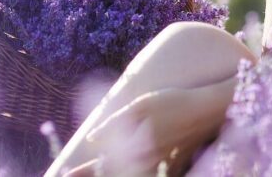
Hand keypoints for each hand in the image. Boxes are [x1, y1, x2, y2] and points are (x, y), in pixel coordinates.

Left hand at [83, 85, 216, 175]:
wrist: (209, 110)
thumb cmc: (175, 102)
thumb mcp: (143, 105)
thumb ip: (116, 123)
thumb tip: (92, 139)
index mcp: (135, 150)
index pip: (101, 167)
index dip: (81, 173)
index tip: (63, 176)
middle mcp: (146, 164)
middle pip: (115, 175)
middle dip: (94, 176)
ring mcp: (160, 168)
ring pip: (132, 176)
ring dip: (113, 174)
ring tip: (98, 174)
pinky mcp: (173, 166)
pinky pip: (152, 176)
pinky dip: (137, 174)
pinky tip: (129, 170)